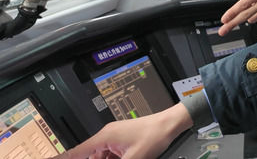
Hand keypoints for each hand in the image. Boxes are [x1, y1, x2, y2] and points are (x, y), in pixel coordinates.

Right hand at [55, 103, 191, 158]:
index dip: (62, 158)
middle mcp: (107, 136)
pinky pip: (111, 155)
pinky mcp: (123, 141)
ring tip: (126, 157)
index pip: (76, 152)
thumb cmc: (155, 135)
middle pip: (90, 156)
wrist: (170, 124)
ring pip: (101, 157)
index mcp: (105, 137)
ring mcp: (115, 138)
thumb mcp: (133, 158)